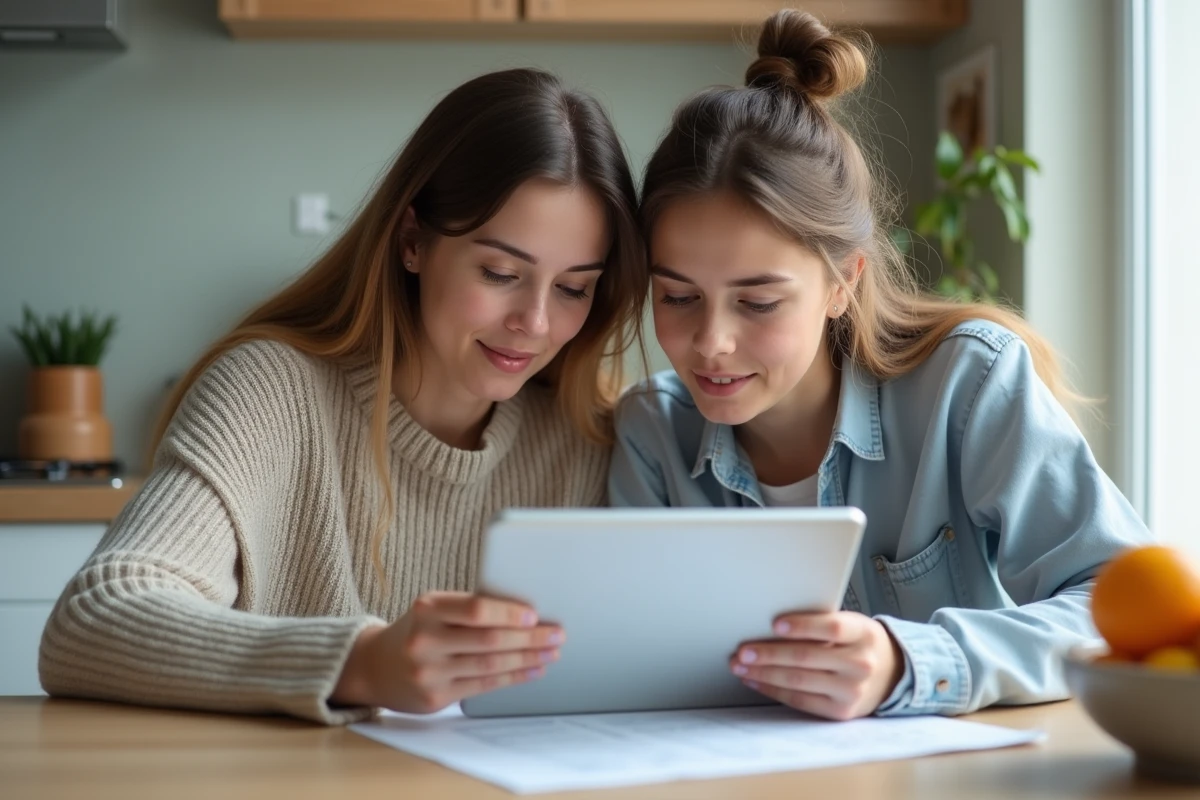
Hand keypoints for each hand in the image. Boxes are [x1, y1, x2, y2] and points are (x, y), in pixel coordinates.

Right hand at [332, 591, 562, 712]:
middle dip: (530, 639)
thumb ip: (469, 609)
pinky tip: (532, 670)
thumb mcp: (433, 609)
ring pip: (490, 665)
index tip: (535, 616)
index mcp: (427, 609)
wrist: (375, 666)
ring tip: (551, 653)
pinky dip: (513, 676)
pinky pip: (484, 686)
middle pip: (489, 640)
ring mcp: (429, 672)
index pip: (476, 610)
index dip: (509, 614)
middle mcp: (426, 640)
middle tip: (557, 635)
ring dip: (528, 659)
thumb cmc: (418, 630)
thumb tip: (525, 614)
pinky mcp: (435, 697)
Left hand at [730, 611, 903, 720]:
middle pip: (807, 657)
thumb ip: (822, 624)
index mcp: (863, 634)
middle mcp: (860, 663)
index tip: (775, 624)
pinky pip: (800, 700)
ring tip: (741, 666)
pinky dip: (773, 690)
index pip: (831, 627)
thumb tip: (772, 625)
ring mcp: (851, 690)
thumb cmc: (859, 643)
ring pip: (799, 681)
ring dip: (764, 673)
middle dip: (769, 654)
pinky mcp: (840, 711)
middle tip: (743, 650)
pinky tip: (756, 681)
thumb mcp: (852, 625)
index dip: (802, 626)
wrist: (891, 674)